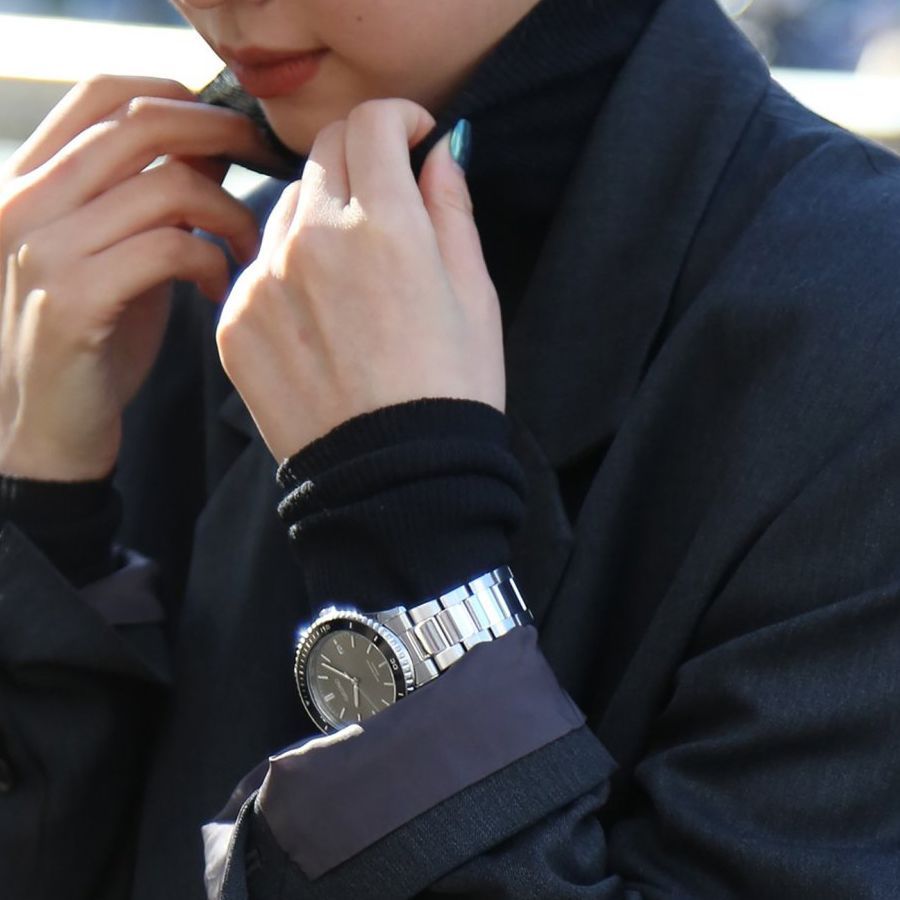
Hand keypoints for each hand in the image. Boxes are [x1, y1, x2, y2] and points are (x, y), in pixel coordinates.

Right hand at [0, 75, 275, 479]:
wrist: (47, 421)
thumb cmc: (94, 333)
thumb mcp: (115, 249)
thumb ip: (148, 195)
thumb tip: (213, 147)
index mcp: (31, 179)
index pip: (102, 93)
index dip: (177, 95)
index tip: (229, 126)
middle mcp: (25, 200)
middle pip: (142, 125)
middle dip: (221, 136)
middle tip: (263, 163)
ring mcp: (44, 248)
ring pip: (167, 187)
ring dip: (229, 213)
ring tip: (245, 247)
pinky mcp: (72, 299)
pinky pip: (170, 248)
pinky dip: (212, 262)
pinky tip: (218, 289)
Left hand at [216, 99, 504, 460]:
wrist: (393, 481)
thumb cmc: (450, 391)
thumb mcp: (475, 294)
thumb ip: (451, 208)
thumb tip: (439, 151)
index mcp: (384, 225)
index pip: (371, 123)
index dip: (398, 118)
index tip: (411, 137)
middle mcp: (313, 240)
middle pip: (323, 154)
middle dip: (360, 160)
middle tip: (385, 200)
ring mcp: (264, 281)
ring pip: (287, 208)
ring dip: (321, 217)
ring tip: (353, 276)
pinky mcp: (235, 323)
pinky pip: (258, 267)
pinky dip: (288, 272)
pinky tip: (320, 318)